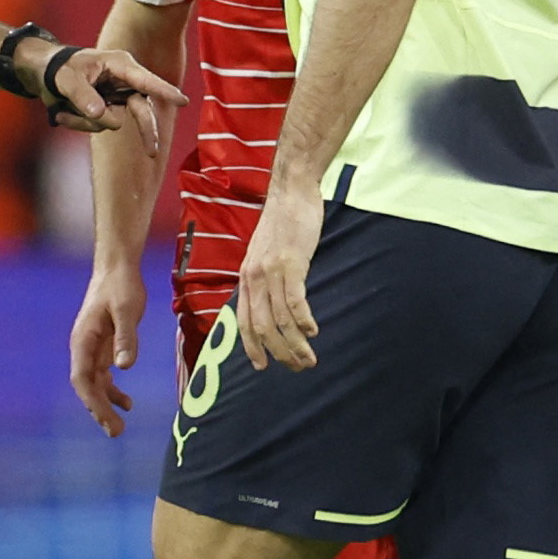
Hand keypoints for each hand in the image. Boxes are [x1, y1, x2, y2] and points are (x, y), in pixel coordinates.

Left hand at [24, 41, 183, 150]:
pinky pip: (98, 126)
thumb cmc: (60, 68)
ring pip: (112, 122)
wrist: (45, 74)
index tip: (182, 101)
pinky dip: (78, 123)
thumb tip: (100, 114)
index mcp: (119, 66)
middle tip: (151, 153)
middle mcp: (123, 83)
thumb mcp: (67, 78)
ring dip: (85, 121)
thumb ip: (83, 95)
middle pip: (141, 110)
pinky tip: (61, 113)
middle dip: (145, 131)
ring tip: (62, 109)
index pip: (144, 80)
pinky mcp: (107, 110)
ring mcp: (116, 98)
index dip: (163, 90)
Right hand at [70, 263, 145, 436]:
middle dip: (99, 411)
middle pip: (87, 386)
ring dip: (105, 404)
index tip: (106, 420)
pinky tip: (126, 403)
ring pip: (95, 384)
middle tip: (116, 432)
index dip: (93, 402)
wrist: (117, 267)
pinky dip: (113, 390)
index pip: (82, 379)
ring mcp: (92, 347)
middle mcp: (83, 347)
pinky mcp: (103, 345)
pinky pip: (104, 375)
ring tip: (119, 425)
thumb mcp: (127, 310)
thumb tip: (124, 367)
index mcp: (83, 340)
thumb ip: (127, 337)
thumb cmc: (121, 286)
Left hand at [238, 186, 323, 370]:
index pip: (244, 322)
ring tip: (309, 358)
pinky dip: (304, 320)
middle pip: (263, 328)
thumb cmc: (283, 221)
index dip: (252, 347)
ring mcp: (271, 270)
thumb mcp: (265, 252)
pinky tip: (313, 331)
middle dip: (280, 353)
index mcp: (247, 277)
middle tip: (298, 367)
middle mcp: (254, 277)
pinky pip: (295, 300)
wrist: (291, 190)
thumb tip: (273, 301)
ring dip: (295, 344)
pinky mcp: (291, 262)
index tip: (262, 367)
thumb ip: (266, 276)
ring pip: (280, 319)